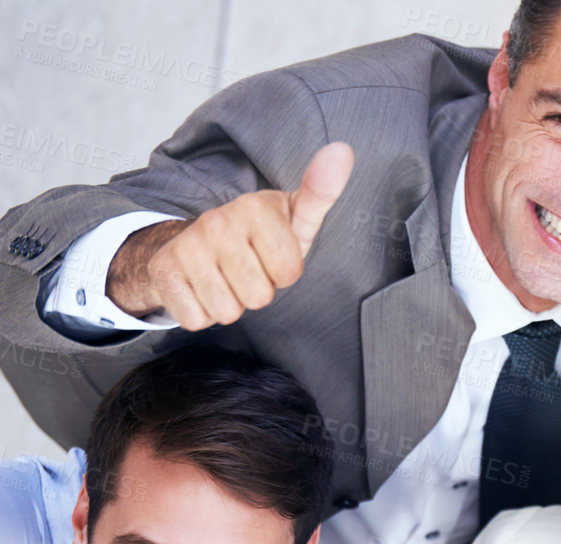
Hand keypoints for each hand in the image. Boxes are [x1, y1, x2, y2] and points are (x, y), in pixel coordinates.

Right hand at [108, 141, 353, 328]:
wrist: (189, 243)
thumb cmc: (258, 236)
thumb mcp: (294, 217)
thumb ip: (321, 192)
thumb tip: (343, 151)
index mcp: (253, 208)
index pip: (289, 273)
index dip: (284, 273)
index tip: (271, 255)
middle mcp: (216, 222)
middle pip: (259, 296)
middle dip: (257, 291)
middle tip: (245, 269)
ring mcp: (186, 246)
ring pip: (229, 311)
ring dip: (230, 304)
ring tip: (224, 278)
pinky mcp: (162, 272)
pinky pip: (198, 320)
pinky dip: (202, 313)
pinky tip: (200, 287)